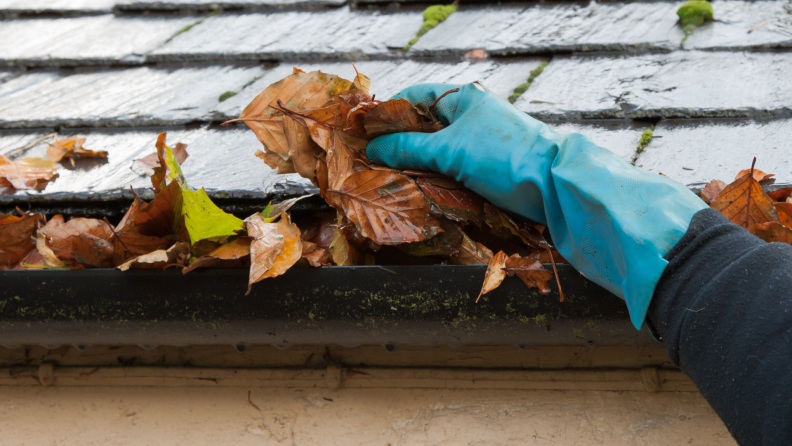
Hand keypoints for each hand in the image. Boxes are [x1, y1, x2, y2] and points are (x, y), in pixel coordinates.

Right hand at [367, 82, 706, 328]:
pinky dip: (434, 179)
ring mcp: (480, 143)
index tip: (362, 133)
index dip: (386, 113)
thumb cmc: (504, 157)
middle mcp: (472, 116)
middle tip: (370, 163)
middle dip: (397, 143)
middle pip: (423, 125)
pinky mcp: (488, 169)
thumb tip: (372, 149)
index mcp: (463, 98)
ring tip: (388, 180)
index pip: (414, 97)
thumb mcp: (450, 150)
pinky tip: (419, 192)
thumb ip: (408, 148)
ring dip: (415, 165)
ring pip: (436, 151)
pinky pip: (452, 170)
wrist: (557, 185)